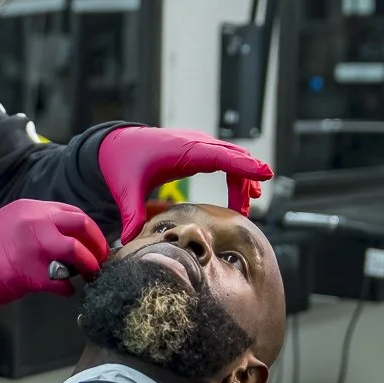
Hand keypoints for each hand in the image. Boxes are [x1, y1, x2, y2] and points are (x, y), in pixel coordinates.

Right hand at [0, 200, 108, 306]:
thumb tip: (65, 238)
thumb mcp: (11, 222)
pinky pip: (62, 282)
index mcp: (31, 209)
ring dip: (89, 265)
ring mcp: (34, 247)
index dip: (89, 229)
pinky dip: (68, 288)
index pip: (72, 213)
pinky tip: (65, 291)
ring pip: (76, 251)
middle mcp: (35, 222)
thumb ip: (37, 224)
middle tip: (101, 258)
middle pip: (81, 226)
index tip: (95, 242)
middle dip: (97, 244)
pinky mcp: (31, 274)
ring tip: (90, 275)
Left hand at [97, 127, 272, 241]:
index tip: (266, 174)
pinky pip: (226, 161)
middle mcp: (195, 143)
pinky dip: (237, 176)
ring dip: (243, 182)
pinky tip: (243, 196)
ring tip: (244, 211)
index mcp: (182, 150)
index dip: (244, 166)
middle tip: (250, 208)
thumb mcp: (126, 189)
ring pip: (233, 160)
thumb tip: (129, 239)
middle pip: (233, 158)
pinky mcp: (199, 152)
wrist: (117, 145)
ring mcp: (199, 145)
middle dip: (247, 180)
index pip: (220, 156)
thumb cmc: (123, 163)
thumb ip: (132, 213)